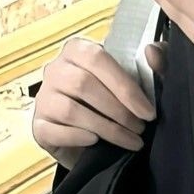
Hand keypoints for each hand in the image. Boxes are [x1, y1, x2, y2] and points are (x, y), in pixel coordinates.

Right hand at [31, 36, 163, 169]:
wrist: (94, 139)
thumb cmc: (118, 102)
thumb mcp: (142, 82)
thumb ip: (155, 64)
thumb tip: (153, 52)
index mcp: (78, 51)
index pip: (98, 59)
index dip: (125, 87)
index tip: (147, 112)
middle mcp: (55, 70)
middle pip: (83, 84)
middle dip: (118, 111)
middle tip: (140, 129)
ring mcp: (43, 98)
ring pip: (70, 110)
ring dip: (105, 128)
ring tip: (129, 140)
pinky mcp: (38, 126)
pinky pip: (54, 131)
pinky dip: (78, 137)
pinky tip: (96, 142)